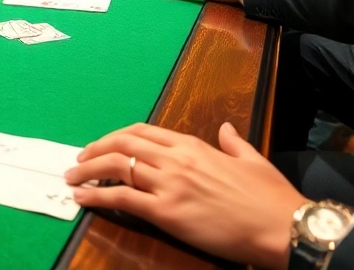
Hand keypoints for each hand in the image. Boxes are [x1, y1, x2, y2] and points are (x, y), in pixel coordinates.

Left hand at [65, 122, 305, 269]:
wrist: (281, 225)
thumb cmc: (269, 197)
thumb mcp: (252, 160)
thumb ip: (234, 142)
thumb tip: (226, 129)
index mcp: (193, 145)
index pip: (143, 132)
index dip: (117, 137)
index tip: (103, 145)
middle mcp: (176, 159)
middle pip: (122, 144)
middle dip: (95, 150)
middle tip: (79, 160)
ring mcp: (169, 185)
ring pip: (116, 168)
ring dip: (88, 171)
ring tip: (72, 178)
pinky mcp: (166, 213)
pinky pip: (122, 199)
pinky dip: (97, 196)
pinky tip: (82, 198)